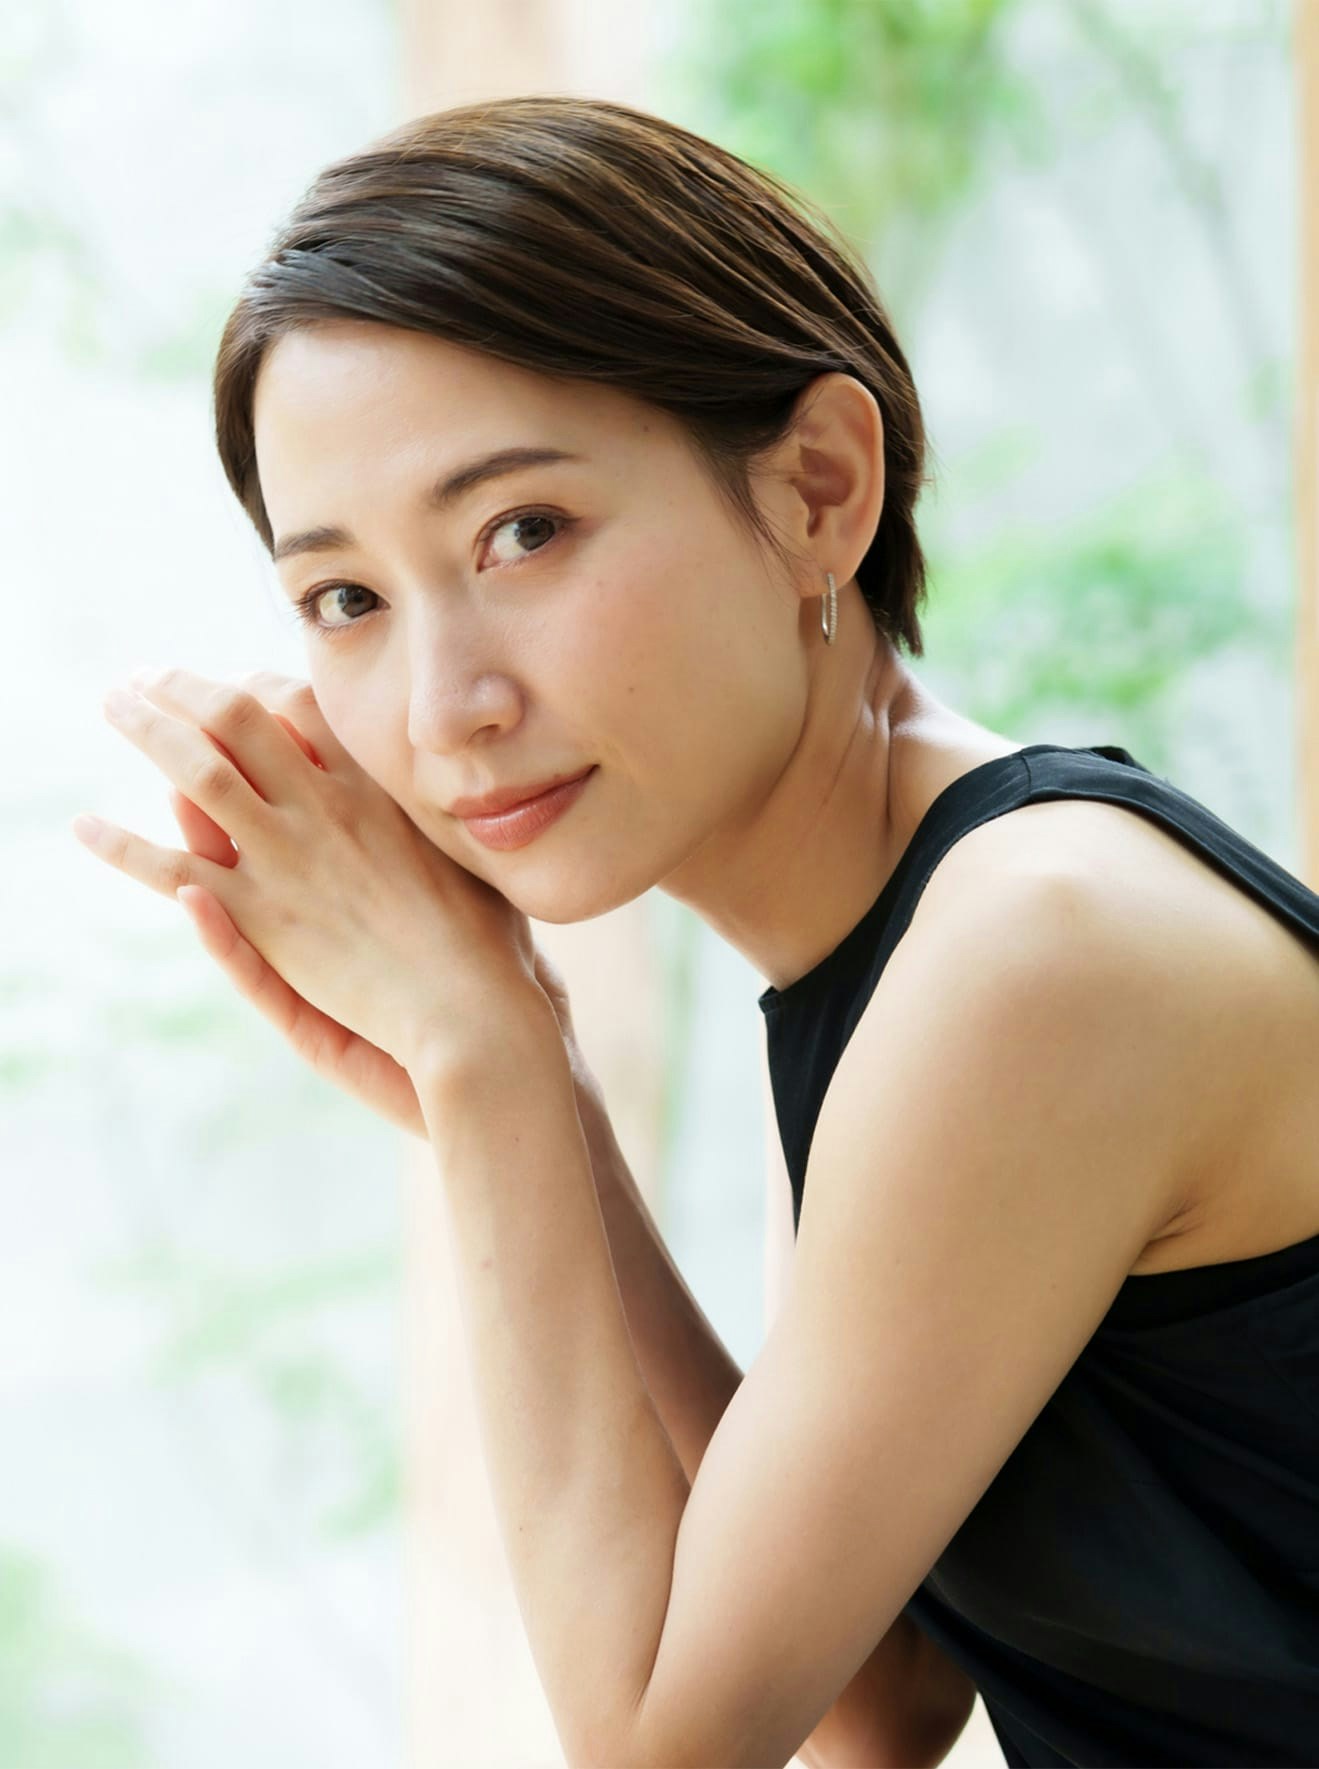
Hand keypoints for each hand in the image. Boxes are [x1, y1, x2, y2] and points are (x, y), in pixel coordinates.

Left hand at [75, 666, 550, 1074]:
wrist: (472, 1012)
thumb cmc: (490, 950)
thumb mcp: (472, 862)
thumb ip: (440, 824)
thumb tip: (450, 799)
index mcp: (375, 792)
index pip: (302, 707)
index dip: (257, 687)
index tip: (231, 685)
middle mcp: (325, 810)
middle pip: (239, 719)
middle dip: (186, 687)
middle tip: (148, 676)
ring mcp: (287, 859)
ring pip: (196, 772)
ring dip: (147, 730)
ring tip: (113, 706)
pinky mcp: (259, 917)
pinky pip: (171, 870)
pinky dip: (121, 848)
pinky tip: (84, 828)